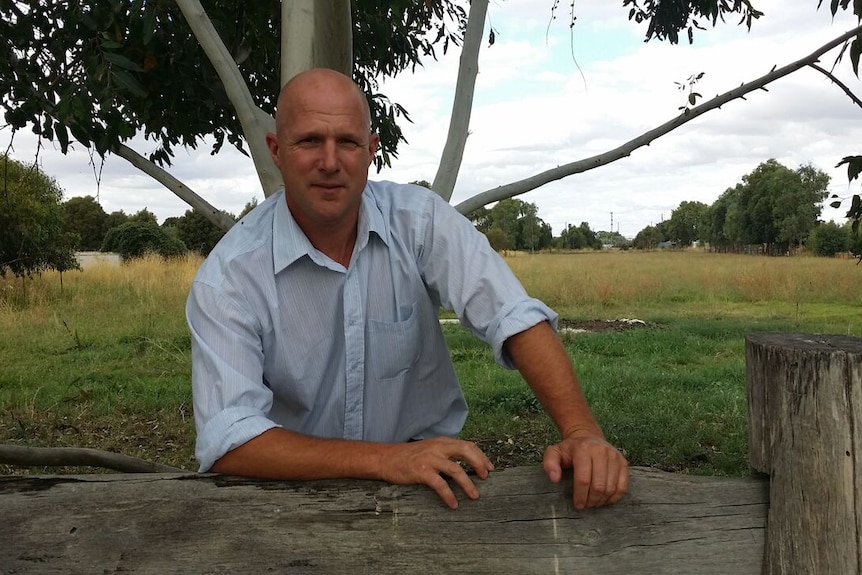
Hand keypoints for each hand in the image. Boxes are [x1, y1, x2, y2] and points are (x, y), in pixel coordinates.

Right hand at [379, 437, 493, 509]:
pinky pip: (440, 484)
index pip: (467, 445)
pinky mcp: (421, 471)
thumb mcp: (429, 449)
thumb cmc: (408, 456)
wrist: (385, 458)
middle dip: (479, 464)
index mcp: (442, 442)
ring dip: (468, 483)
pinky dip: (449, 495)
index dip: (481, 455)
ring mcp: (430, 459)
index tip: (489, 467)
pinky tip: (453, 504)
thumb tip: (464, 464)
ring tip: (475, 495)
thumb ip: (445, 453)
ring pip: (456, 469)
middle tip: (486, 477)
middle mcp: (438, 447)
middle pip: (465, 451)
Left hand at [543, 433, 628, 509]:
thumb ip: (550, 464)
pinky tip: (605, 499)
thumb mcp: (554, 452)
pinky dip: (614, 497)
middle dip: (591, 500)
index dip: (581, 496)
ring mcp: (614, 456)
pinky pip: (622, 486)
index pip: (583, 479)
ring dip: (602, 500)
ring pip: (611, 488)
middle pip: (599, 486)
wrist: (587, 437)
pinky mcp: (623, 462)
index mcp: (583, 449)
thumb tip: (554, 479)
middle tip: (585, 505)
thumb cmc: (569, 450)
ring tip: (593, 502)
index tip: (578, 505)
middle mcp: (601, 451)